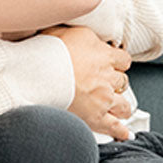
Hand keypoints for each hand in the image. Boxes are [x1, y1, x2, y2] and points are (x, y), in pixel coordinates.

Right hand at [44, 25, 132, 140]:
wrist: (38, 74)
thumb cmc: (46, 52)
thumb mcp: (63, 30)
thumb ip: (75, 33)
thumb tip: (75, 28)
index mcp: (104, 55)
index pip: (123, 59)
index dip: (117, 62)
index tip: (111, 64)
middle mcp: (107, 77)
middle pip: (122, 82)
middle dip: (115, 84)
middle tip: (104, 85)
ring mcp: (103, 98)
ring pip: (124, 105)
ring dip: (120, 106)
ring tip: (115, 107)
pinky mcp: (96, 117)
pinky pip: (115, 127)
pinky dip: (121, 131)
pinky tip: (124, 134)